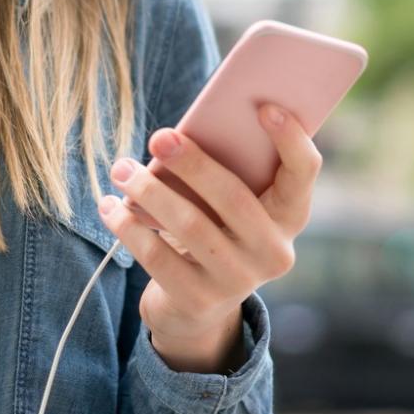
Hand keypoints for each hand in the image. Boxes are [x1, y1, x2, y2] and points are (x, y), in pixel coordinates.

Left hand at [99, 100, 322, 373]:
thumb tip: (182, 133)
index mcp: (290, 215)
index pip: (304, 172)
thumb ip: (227, 170)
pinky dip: (129, 227)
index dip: (291, 139)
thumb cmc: (214, 229)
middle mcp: (273, 252)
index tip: (264, 106)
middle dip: (193, 163)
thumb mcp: (230, 205)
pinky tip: (110, 206)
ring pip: (190, 225)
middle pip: (234, 197)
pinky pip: (158, 256)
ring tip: (122, 169)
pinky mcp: (198, 300)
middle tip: (158, 137)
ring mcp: (238, 280)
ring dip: (149, 190)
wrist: (196, 307)